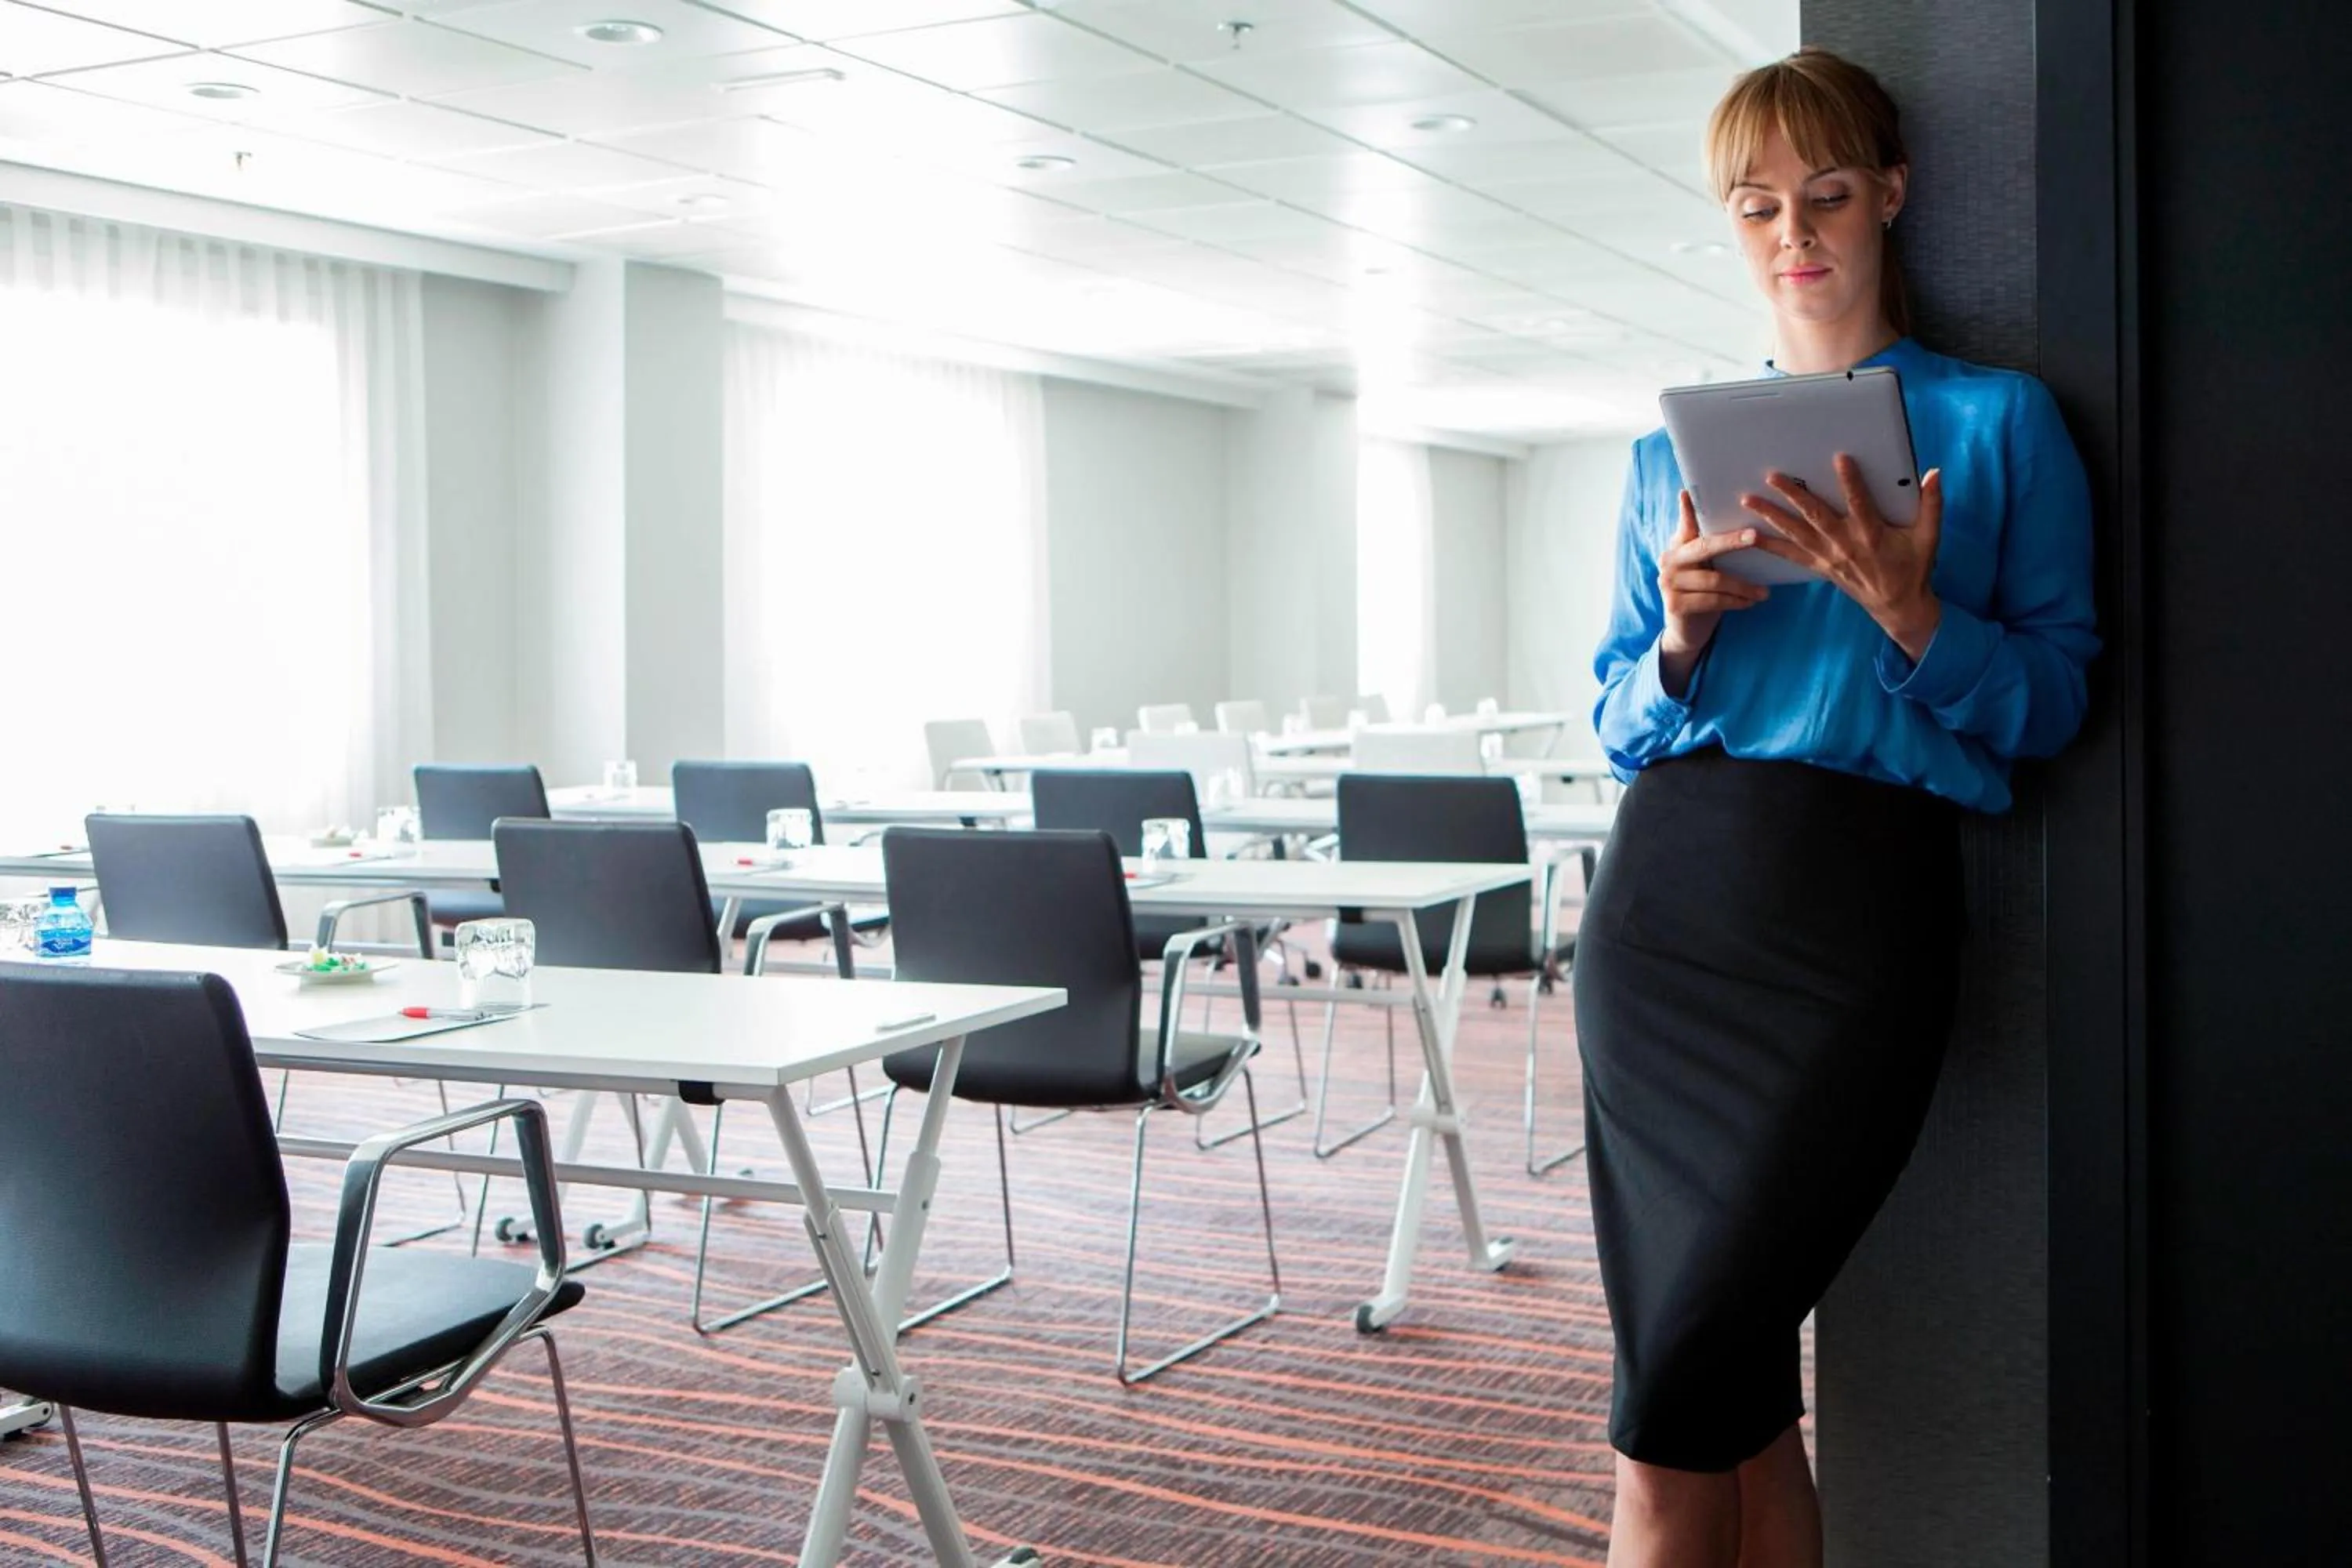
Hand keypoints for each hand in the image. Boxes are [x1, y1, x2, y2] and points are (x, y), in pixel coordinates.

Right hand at [1657, 488, 1769, 696]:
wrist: (1687, 631)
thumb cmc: (1704, 592)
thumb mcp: (1706, 568)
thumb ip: (1712, 547)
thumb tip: (1747, 526)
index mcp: (1677, 546)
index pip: (1685, 524)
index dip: (1687, 510)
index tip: (1688, 492)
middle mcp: (1668, 560)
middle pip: (1704, 547)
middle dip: (1731, 541)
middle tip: (1755, 536)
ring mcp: (1669, 583)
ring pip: (1714, 579)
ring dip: (1743, 586)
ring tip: (1764, 592)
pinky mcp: (1675, 604)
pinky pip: (1713, 600)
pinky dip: (1735, 602)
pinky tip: (1750, 603)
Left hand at [1743, 456, 1945, 660]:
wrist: (1897, 606)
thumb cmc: (1913, 568)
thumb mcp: (1929, 537)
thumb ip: (1932, 504)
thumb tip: (1934, 473)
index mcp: (1872, 534)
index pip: (1859, 502)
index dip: (1850, 480)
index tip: (1839, 458)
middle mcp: (1845, 544)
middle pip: (1815, 515)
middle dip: (1792, 494)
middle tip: (1772, 476)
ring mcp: (1828, 557)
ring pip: (1795, 533)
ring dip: (1771, 515)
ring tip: (1748, 499)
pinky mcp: (1819, 567)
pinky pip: (1789, 555)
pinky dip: (1769, 545)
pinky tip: (1748, 535)